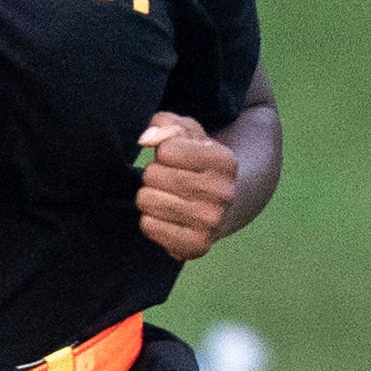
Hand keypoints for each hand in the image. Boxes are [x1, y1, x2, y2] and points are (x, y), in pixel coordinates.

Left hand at [136, 113, 242, 255]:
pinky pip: (149, 226)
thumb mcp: (188, 135)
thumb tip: (146, 139)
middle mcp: (224, 193)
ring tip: (167, 198)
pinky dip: (150, 220)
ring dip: (149, 196)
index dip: (163, 152)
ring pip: (147, 200)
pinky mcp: (197, 246)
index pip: (166, 150)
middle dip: (153, 174)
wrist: (224, 207)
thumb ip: (166, 124)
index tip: (177, 160)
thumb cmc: (197, 163)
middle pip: (153, 175)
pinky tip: (166, 218)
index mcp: (225, 162)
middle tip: (169, 182)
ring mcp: (212, 222)